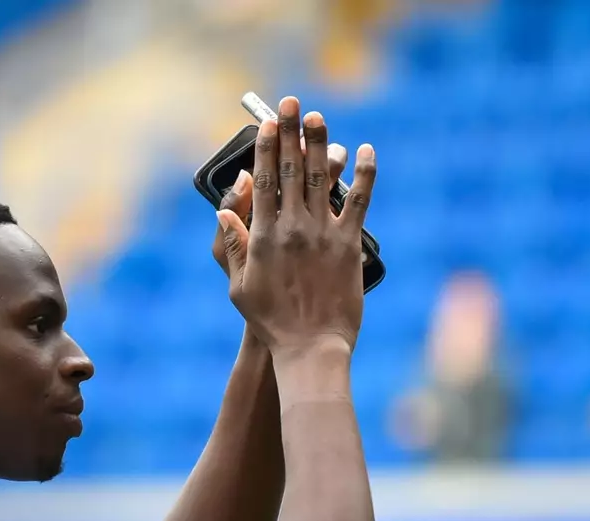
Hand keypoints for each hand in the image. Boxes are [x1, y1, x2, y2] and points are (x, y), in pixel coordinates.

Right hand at [216, 96, 375, 357]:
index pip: (262, 182)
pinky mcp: (348, 245)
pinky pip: (357, 201)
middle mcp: (292, 229)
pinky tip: (364, 151)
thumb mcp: (238, 287)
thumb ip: (232, 246)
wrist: (310, 347)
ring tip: (318, 117)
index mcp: (262, 238)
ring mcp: (322, 235)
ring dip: (319, 143)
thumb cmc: (271, 322)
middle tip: (290, 103)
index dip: (264, 148)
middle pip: (289, 170)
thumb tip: (225, 211)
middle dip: (289, 133)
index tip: (266, 123)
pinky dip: (363, 174)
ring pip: (319, 178)